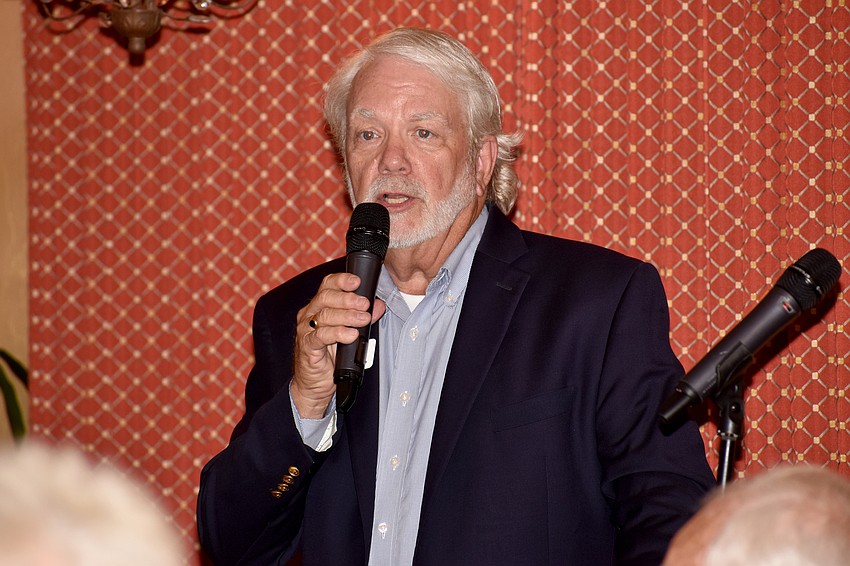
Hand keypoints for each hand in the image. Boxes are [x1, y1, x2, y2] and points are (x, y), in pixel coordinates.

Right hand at [291, 273, 385, 417]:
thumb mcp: (351, 333)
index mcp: (319, 306)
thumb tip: (379, 305)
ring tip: (364, 320)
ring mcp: (306, 330)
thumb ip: (362, 317)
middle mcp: (309, 315)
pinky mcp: (307, 346)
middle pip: (326, 297)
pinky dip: (338, 333)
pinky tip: (351, 335)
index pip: (327, 285)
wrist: (314, 385)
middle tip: (365, 304)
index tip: (357, 281)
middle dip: (348, 298)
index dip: (342, 280)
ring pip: (325, 315)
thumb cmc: (331, 356)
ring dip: (347, 316)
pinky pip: (320, 336)